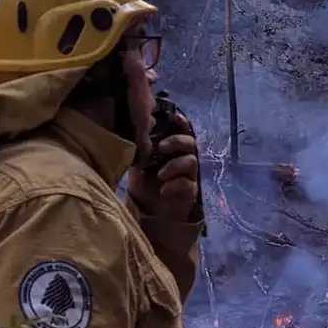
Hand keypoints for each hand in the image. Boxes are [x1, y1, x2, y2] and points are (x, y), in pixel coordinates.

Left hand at [127, 109, 201, 224]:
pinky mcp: (190, 190)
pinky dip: (175, 185)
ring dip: (174, 165)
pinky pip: (188, 184)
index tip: (174, 116)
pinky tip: (163, 190)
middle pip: (190, 142)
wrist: (149, 210)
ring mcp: (189, 174)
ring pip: (191, 161)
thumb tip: (136, 126)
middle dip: (177, 141)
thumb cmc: (144, 181)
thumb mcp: (138, 162)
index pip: (181, 130)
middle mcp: (183, 157)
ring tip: (160, 174)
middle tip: (161, 147)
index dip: (181, 122)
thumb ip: (140, 146)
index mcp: (172, 148)